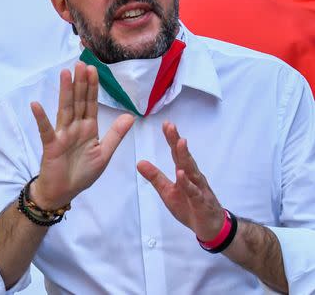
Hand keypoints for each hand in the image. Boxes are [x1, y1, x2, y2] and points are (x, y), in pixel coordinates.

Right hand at [30, 62, 133, 209]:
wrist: (63, 192)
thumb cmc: (82, 173)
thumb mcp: (104, 154)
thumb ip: (116, 135)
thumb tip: (130, 116)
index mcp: (88, 128)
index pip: (91, 103)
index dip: (92, 87)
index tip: (93, 69)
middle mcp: (75, 127)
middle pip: (78, 101)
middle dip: (80, 83)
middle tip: (81, 63)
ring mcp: (62, 134)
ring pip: (65, 109)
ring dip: (65, 92)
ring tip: (65, 74)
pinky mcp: (51, 145)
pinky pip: (46, 130)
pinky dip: (41, 118)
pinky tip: (36, 105)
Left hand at [137, 122, 224, 240]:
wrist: (210, 227)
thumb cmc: (190, 206)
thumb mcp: (167, 192)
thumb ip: (155, 177)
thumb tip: (139, 162)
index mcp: (185, 173)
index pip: (177, 153)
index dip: (172, 139)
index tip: (166, 124)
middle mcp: (194, 177)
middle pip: (184, 157)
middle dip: (177, 141)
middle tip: (171, 126)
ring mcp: (199, 188)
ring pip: (191, 170)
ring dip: (185, 156)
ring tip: (179, 142)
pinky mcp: (202, 202)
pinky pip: (194, 191)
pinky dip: (187, 183)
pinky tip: (181, 174)